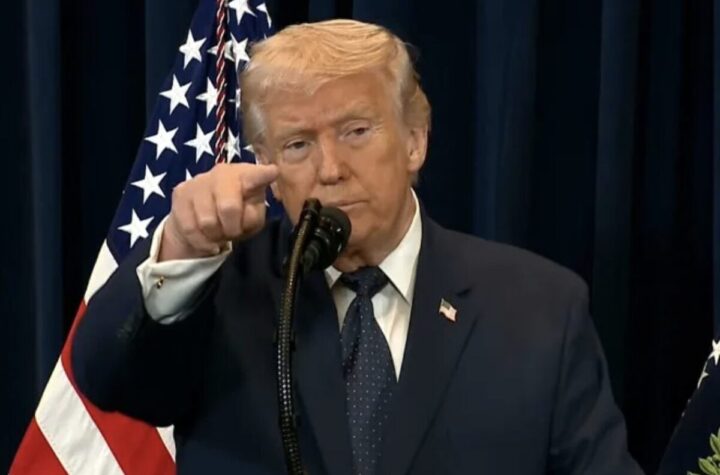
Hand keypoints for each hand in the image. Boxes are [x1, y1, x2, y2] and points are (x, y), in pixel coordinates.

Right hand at [158, 162, 278, 261]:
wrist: (201, 220)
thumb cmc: (236, 217)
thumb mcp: (252, 220)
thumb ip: (253, 217)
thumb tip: (243, 213)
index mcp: (247, 176)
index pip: (256, 176)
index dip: (264, 175)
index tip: (273, 172)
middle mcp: (222, 172)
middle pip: (228, 207)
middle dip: (232, 228)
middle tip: (232, 232)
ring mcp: (199, 180)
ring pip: (207, 221)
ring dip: (215, 235)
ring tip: (218, 233)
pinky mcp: (180, 192)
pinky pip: (190, 227)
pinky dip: (201, 241)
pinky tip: (207, 239)